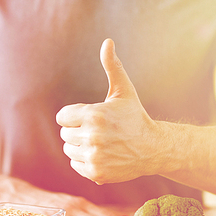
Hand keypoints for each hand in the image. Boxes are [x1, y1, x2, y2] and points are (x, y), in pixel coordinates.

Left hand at [56, 38, 157, 184]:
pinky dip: (85, 161)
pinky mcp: (95, 173)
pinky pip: (75, 165)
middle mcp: (92, 137)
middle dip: (78, 131)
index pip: (62, 117)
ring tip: (100, 143)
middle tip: (99, 131)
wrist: (153, 149)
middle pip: (65, 134)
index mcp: (94, 115)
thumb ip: (112, 66)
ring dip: (80, 146)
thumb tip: (107, 42)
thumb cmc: (135, 117)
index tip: (89, 118)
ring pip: (69, 150)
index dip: (75, 116)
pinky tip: (102, 155)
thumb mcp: (124, 91)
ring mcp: (93, 157)